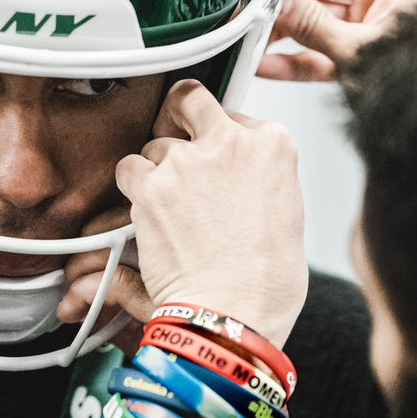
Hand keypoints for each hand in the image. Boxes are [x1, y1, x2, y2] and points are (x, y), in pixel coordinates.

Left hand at [65, 81, 304, 351]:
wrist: (234, 315)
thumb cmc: (267, 285)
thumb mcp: (288, 220)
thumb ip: (261, 185)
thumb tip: (240, 188)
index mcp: (275, 145)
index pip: (236, 118)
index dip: (219, 139)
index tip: (214, 158)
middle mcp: (232, 143)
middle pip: (190, 102)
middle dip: (178, 116)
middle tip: (172, 141)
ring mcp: (188, 160)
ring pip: (156, 143)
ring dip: (155, 168)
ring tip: (166, 207)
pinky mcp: (152, 184)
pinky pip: (127, 168)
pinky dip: (130, 187)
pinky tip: (143, 212)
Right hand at [259, 0, 416, 81]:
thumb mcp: (361, 50)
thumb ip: (315, 26)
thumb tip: (279, 4)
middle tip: (263, 5)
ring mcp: (367, 23)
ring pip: (314, 13)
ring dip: (284, 27)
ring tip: (256, 38)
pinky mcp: (353, 54)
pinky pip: (315, 50)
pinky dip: (290, 57)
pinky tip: (266, 62)